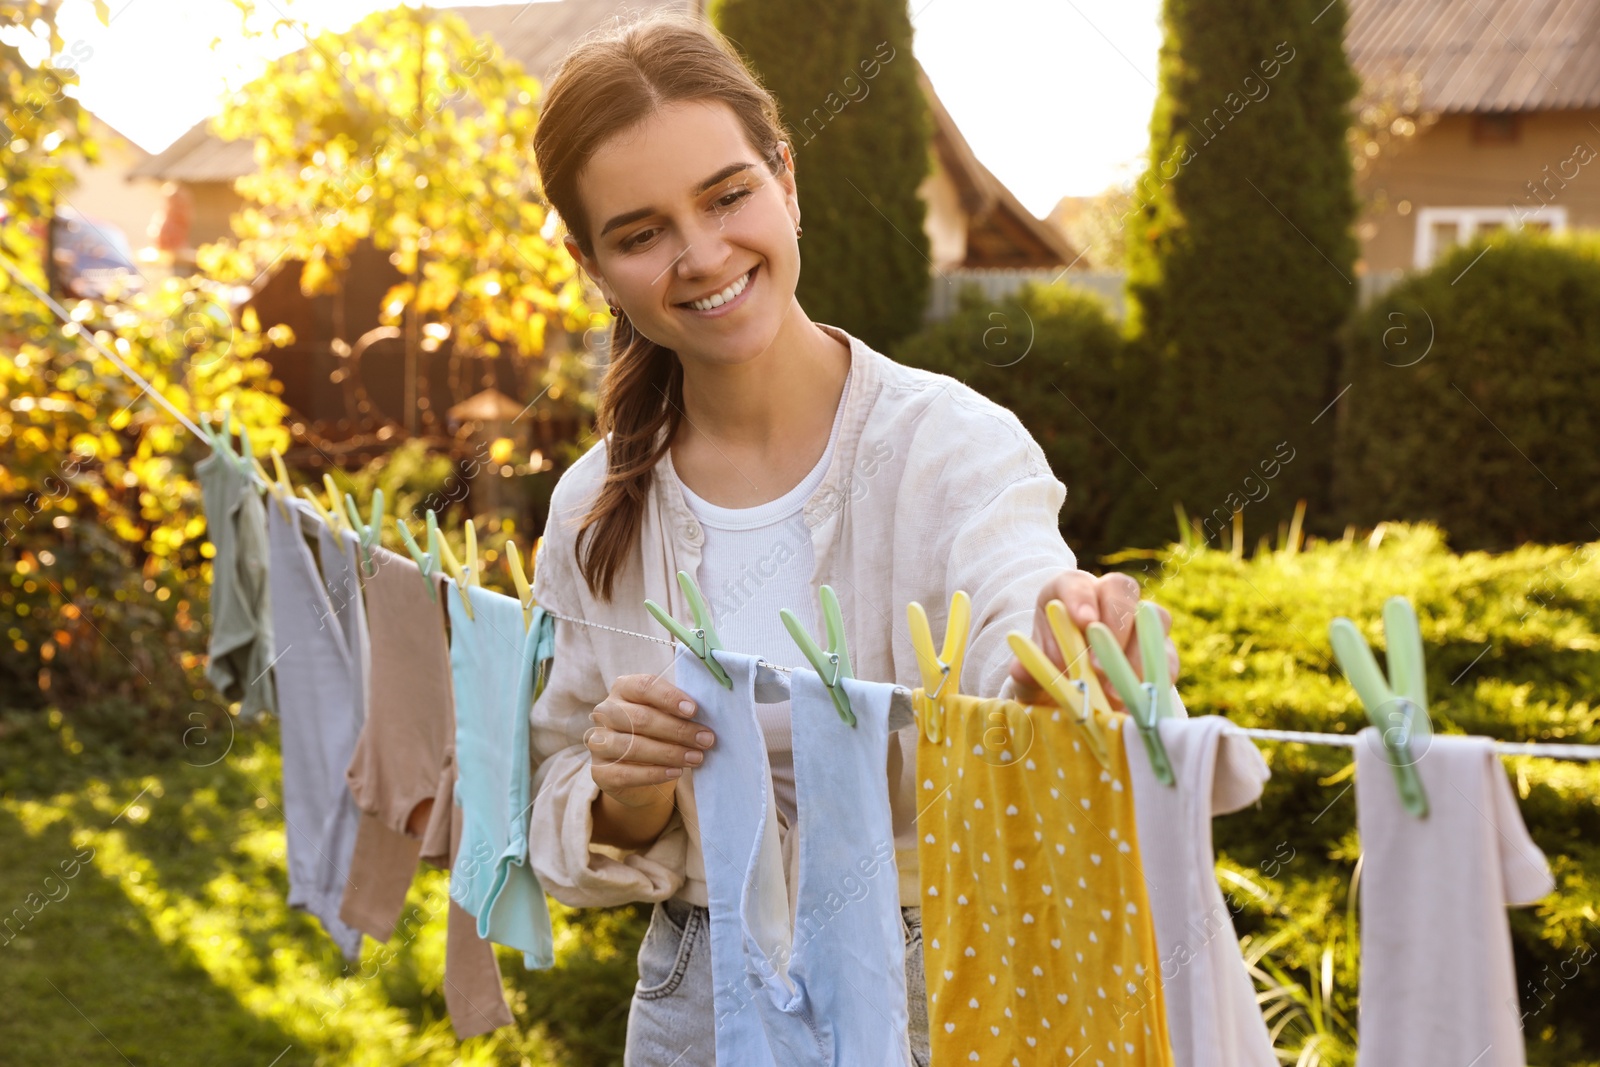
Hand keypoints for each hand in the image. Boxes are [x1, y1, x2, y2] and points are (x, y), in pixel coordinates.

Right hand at [586, 673, 714, 809]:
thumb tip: (708, 713)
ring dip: (669, 753)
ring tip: (696, 757)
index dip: (669, 697)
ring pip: (632, 746)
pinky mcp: (599, 772)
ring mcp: (598, 742)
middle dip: (677, 730)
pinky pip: (626, 773)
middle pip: (640, 718)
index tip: (694, 710)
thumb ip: (680, 709)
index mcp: (623, 689)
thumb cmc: (658, 732)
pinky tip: (676, 772)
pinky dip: (654, 773)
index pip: (644, 686)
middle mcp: (605, 712)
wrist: (640, 771)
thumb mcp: (667, 714)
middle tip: (706, 739)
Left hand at [1007, 570, 1179, 709]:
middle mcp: (1106, 597)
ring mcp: (1137, 620)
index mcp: (1068, 593)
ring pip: (1153, 617)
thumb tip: (1021, 669)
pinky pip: (1167, 653)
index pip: (1075, 583)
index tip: (1083, 621)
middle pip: (1121, 590)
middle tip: (1098, 666)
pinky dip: (1158, 674)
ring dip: (1138, 653)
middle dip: (1114, 626)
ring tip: (1117, 691)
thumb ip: (1026, 672)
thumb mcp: (1030, 673)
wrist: (1073, 688)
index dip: (1081, 598)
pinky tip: (1143, 697)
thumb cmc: (1049, 671)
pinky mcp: (1159, 648)